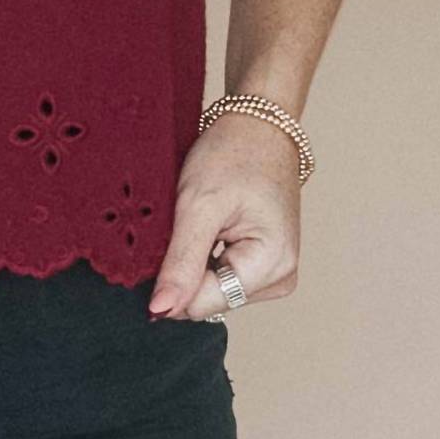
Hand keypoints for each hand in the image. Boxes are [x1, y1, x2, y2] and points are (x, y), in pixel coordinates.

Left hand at [147, 113, 301, 321]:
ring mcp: (274, 273)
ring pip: (211, 289)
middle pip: (208, 299)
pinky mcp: (263, 265)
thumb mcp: (198, 206)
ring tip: (197, 222)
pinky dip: (203, 256)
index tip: (158, 245)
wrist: (257, 127)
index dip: (171, 282)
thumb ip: (181, 263)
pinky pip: (219, 276)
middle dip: (184, 269)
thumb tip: (161, 311)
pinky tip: (205, 228)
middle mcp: (281, 278)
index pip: (204, 304)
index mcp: (273, 265)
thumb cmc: (233, 154)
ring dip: (193, 261)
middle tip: (183, 225)